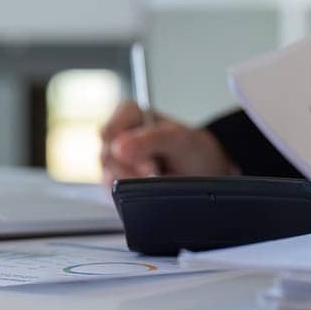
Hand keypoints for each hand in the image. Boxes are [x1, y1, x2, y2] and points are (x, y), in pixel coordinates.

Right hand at [99, 101, 237, 187]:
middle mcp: (118, 137)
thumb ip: (151, 139)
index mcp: (130, 115)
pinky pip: (113, 193)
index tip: (147, 166)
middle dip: (131, 171)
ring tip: (156, 183)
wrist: (204, 173)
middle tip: (155, 176)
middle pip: (106, 156)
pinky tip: (146, 192)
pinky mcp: (118, 182)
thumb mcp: (179, 139)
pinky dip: (130, 195)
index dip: (122, 149)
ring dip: (132, 184)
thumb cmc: (192, 149)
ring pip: (107, 176)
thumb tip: (119, 148)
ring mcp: (116, 161)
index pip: (109, 130)